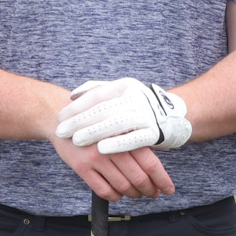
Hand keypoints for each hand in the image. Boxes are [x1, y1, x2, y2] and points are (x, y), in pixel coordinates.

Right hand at [51, 130, 176, 200]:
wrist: (62, 119)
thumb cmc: (96, 121)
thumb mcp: (118, 122)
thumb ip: (136, 137)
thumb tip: (157, 162)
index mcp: (124, 133)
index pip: (150, 162)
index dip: (162, 179)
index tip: (169, 189)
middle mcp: (111, 146)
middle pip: (138, 177)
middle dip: (150, 189)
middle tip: (154, 193)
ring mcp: (95, 158)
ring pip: (123, 186)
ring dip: (134, 194)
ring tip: (137, 194)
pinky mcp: (81, 167)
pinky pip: (103, 190)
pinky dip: (115, 196)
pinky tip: (118, 194)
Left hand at [57, 77, 192, 153]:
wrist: (175, 116)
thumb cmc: (139, 106)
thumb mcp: (121, 92)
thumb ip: (98, 90)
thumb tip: (73, 96)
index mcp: (125, 86)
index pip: (96, 95)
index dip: (77, 107)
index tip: (60, 118)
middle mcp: (136, 98)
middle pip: (103, 109)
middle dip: (80, 121)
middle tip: (62, 131)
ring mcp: (146, 115)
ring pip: (116, 123)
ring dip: (94, 132)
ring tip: (76, 141)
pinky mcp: (154, 132)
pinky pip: (134, 139)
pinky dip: (117, 144)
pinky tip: (101, 149)